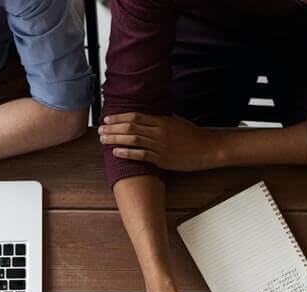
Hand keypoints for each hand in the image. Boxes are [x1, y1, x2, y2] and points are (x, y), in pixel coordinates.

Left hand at [99, 113, 219, 171]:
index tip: (107, 119)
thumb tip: (148, 117)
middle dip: (112, 128)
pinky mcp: (162, 159)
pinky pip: (141, 155)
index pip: (135, 116)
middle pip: (130, 127)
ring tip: (103, 140)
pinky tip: (116, 152)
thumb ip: (161, 119)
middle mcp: (159, 132)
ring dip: (115, 139)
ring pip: (132, 140)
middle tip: (100, 130)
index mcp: (161, 121)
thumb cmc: (193, 135)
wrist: (207, 149)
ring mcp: (160, 146)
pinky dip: (127, 153)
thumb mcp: (176, 122)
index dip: (119, 117)